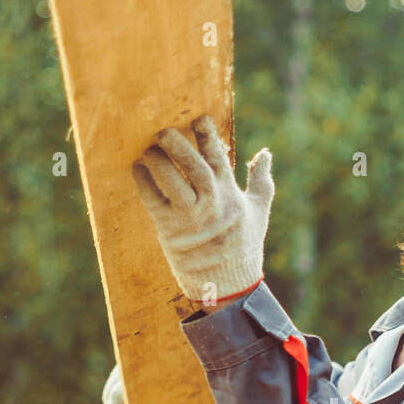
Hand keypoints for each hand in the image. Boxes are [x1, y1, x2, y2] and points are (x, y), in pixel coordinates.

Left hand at [132, 114, 273, 304]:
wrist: (227, 286)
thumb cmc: (243, 246)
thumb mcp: (259, 212)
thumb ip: (261, 181)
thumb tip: (266, 153)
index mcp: (231, 196)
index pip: (219, 160)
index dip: (208, 137)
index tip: (199, 118)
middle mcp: (211, 205)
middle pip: (195, 169)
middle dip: (179, 147)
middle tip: (164, 131)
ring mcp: (190, 218)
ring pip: (173, 183)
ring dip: (159, 162)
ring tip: (149, 148)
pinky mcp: (170, 231)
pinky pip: (153, 201)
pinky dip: (144, 183)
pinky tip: (138, 168)